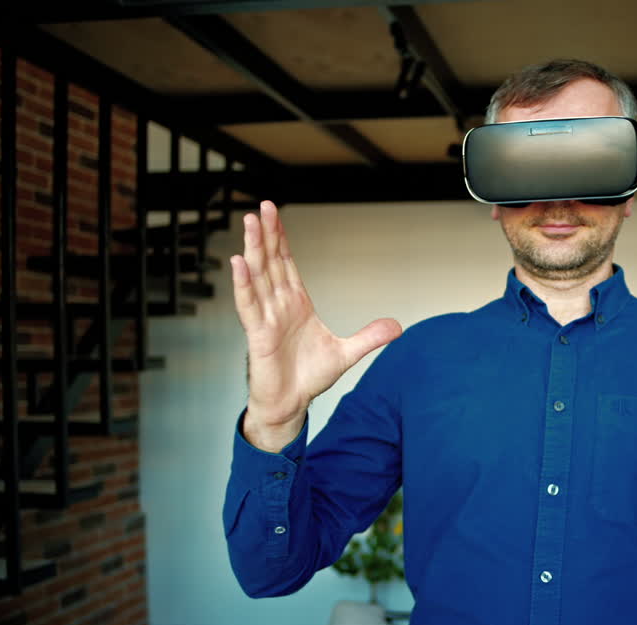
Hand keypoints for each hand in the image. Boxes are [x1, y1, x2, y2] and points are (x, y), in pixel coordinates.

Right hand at [231, 201, 401, 450]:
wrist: (290, 405)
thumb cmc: (308, 378)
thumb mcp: (347, 354)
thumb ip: (369, 337)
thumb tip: (397, 326)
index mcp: (296, 304)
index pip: (287, 264)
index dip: (282, 239)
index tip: (275, 214)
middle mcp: (278, 306)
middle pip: (271, 262)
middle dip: (267, 234)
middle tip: (263, 206)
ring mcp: (266, 318)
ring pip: (258, 277)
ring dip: (253, 249)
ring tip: (249, 223)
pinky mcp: (258, 335)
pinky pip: (249, 306)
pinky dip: (243, 284)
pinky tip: (239, 263)